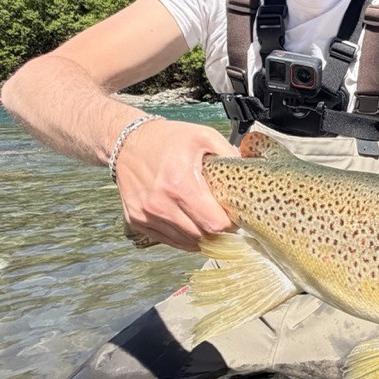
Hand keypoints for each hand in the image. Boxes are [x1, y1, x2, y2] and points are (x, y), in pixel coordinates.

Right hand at [112, 119, 238, 251]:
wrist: (127, 141)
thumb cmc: (167, 139)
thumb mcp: (203, 136)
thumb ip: (229, 154)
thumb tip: (251, 168)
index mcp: (179, 184)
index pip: (214, 223)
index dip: (229, 224)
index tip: (233, 216)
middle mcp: (160, 204)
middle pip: (201, 235)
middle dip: (217, 230)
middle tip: (222, 217)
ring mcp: (146, 214)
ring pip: (185, 242)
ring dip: (200, 235)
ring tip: (206, 218)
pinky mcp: (136, 220)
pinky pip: (167, 240)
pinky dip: (183, 236)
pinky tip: (190, 223)